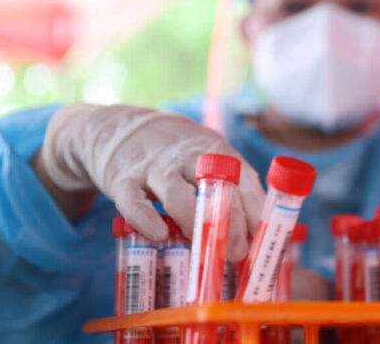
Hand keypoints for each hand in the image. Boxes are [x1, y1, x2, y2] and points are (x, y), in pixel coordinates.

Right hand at [40, 103, 263, 260]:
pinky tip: (159, 235)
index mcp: (215, 150)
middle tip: (238, 252)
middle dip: (230, 221)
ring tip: (205, 250)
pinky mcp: (123, 179)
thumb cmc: (175, 152)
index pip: (243, 177)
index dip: (255, 208)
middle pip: (214, 186)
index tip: (261, 235)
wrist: (118, 127)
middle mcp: (187, 155)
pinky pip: (134, 201)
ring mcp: (154, 166)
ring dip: (194, 222)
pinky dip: (146, 219)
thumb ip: (229, 186)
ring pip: (177, 193)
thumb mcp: (207, 155)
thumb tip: (256, 231)